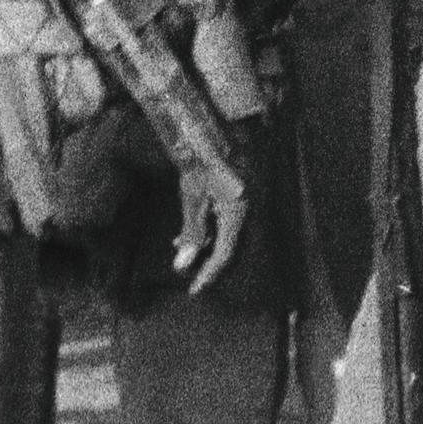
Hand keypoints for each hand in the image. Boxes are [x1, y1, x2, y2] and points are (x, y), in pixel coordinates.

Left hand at [169, 161, 247, 294]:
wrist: (212, 133)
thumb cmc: (202, 163)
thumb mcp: (192, 199)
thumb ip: (190, 232)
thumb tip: (183, 265)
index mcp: (235, 214)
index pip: (223, 254)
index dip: (209, 274)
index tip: (194, 290)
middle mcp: (242, 211)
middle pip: (225, 247)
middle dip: (205, 262)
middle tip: (188, 275)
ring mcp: (239, 203)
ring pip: (223, 234)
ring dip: (202, 245)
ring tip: (180, 248)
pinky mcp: (234, 196)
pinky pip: (222, 221)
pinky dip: (206, 230)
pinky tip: (188, 230)